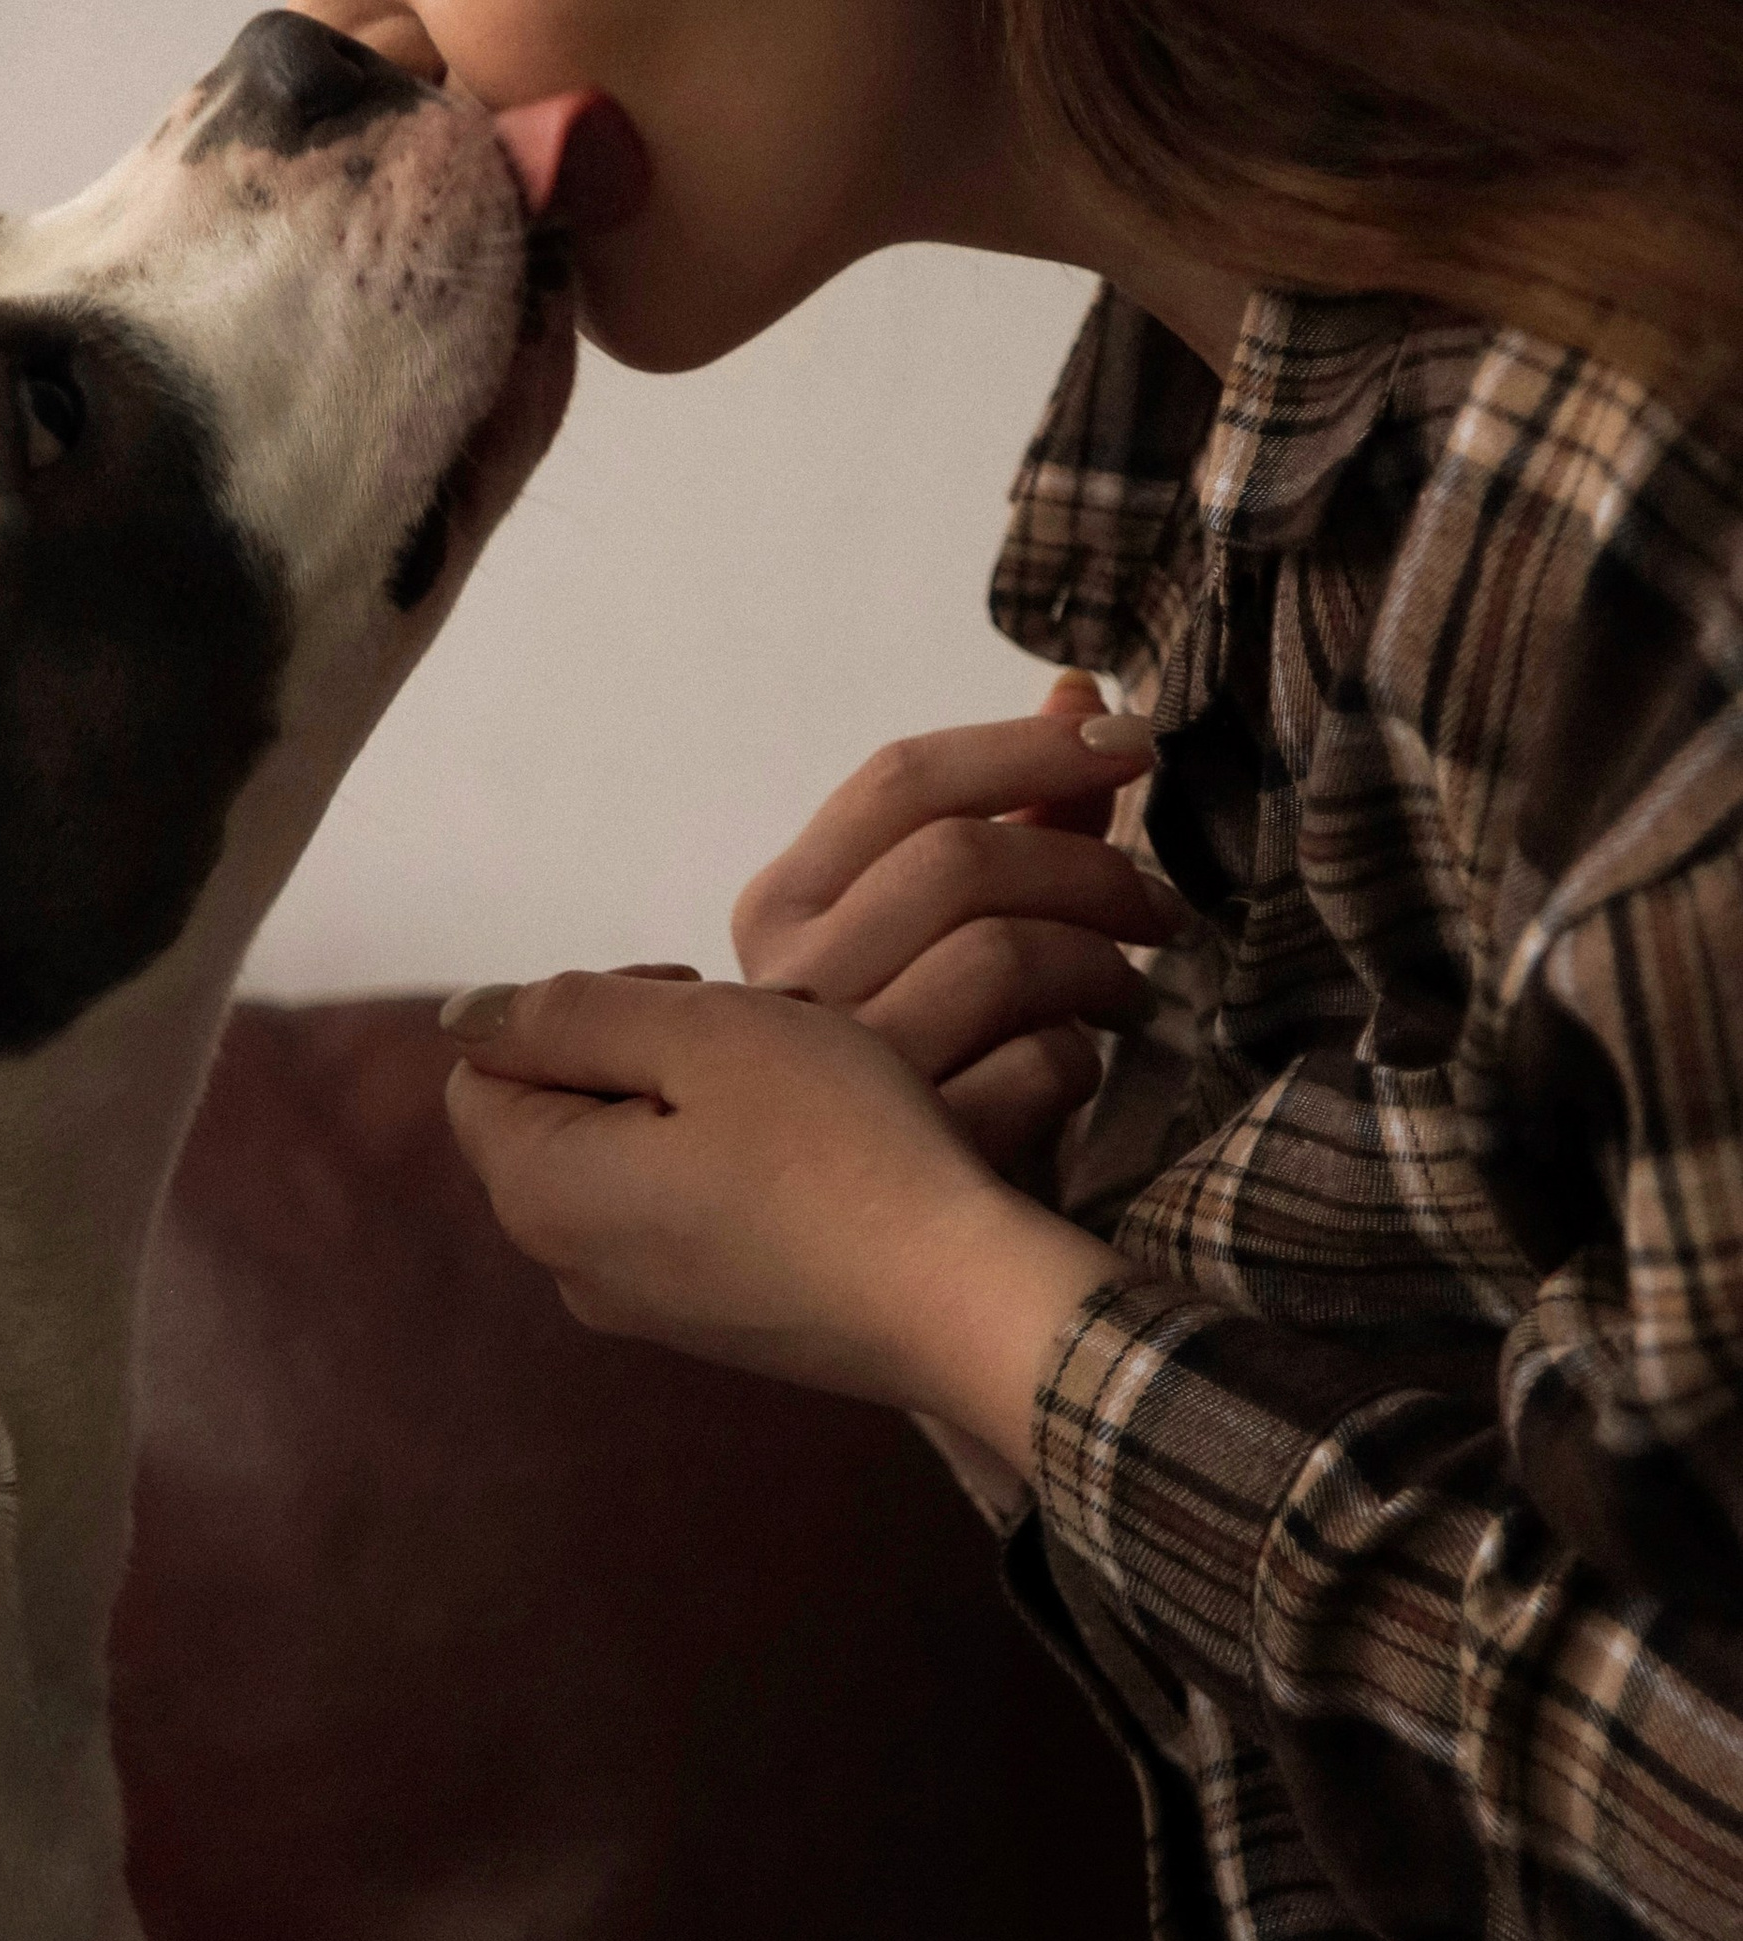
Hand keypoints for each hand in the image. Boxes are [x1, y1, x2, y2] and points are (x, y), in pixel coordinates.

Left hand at [443, 969, 1113, 1477]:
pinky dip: (739, 1158)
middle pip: (562, 1108)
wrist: (968, 1303)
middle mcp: (570, 1269)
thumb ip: (567, 1013)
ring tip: (804, 1083)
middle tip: (759, 1034)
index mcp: (540, 1196)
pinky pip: (690, 1207)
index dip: (581, 1009)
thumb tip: (468, 1018)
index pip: (487, 1065)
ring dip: (705, 1094)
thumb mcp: (698, 1034)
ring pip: (636, 1151)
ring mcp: (647, 1307)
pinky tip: (824, 1150)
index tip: (692, 1003)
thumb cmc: (834, 1148)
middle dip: (649, 1048)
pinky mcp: (719, 1323)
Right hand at [731, 671, 1184, 1187]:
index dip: (1030, 746)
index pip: (901, 779)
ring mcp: (840, 1079)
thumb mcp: (945, 932)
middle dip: (1089, 866)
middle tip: (1162, 905)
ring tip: (1133, 990)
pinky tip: (1080, 1070)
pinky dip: (1079, 1060)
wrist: (892, 1249)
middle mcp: (786, 987)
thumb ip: (1011, 814)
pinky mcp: (906, 1163)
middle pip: (960, 860)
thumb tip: (1080, 691)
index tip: (1135, 745)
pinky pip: (1034, 1068)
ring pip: (1002, 957)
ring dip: (1100, 965)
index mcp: (779, 907)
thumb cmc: (928, 1062)